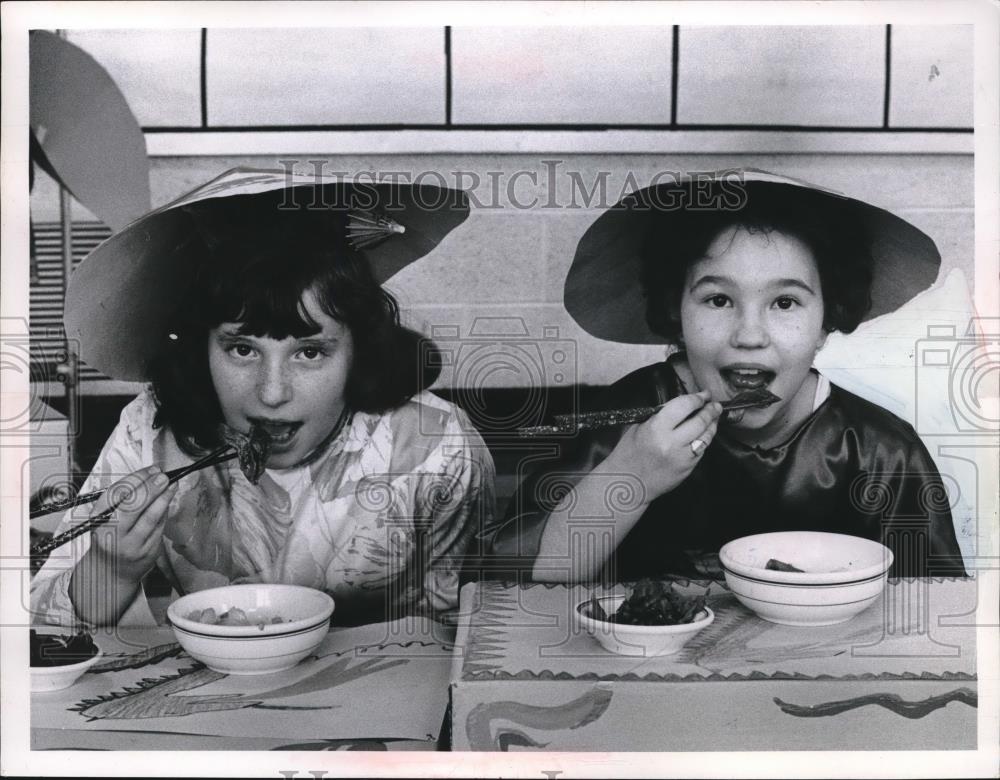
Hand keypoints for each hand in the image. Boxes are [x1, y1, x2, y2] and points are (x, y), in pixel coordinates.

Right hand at [82, 466, 176, 584]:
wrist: (109, 575)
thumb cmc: (109, 538)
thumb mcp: (105, 519)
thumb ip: (122, 500)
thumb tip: (149, 477)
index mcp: (98, 520)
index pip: (116, 494)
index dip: (136, 479)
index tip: (150, 469)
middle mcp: (112, 534)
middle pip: (133, 505)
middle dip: (151, 487)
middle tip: (163, 476)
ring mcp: (130, 545)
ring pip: (150, 518)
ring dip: (163, 498)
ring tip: (172, 485)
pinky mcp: (147, 553)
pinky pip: (159, 528)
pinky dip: (164, 513)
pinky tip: (168, 503)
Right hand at [606, 390, 721, 498]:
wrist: (627, 482)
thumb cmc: (629, 453)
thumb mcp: (639, 427)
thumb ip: (660, 416)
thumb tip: (682, 406)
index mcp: (656, 428)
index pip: (684, 406)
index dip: (697, 398)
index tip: (703, 394)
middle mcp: (671, 442)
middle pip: (700, 421)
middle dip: (710, 410)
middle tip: (715, 404)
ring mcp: (681, 457)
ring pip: (706, 436)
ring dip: (713, 424)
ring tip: (715, 416)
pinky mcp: (687, 468)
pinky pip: (702, 450)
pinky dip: (705, 439)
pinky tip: (705, 434)